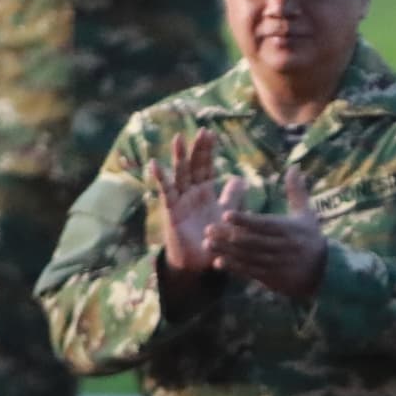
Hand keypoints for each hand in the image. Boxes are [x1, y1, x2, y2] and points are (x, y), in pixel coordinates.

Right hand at [146, 130, 225, 275]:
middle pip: (193, 166)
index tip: (211, 133)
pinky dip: (160, 177)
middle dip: (197, 149)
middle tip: (202, 131)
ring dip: (179, 157)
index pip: (206, 166)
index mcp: (204, 192)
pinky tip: (155, 163)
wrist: (198, 264)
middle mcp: (191, 193)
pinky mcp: (171, 211)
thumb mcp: (225, 215)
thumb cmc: (211, 240)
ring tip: (179, 139)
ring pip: (179, 174)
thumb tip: (240, 179)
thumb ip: (231, 197)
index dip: (207, 151)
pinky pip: (166, 192)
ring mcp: (180, 200)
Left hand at [211, 172, 329, 297]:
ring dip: (227, 252)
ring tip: (207, 244)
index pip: (264, 224)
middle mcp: (283, 247)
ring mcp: (277, 264)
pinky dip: (234, 268)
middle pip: (252, 241)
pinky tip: (218, 263)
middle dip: (228, 236)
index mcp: (289, 230)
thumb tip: (294, 167)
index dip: (245, 220)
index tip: (226, 214)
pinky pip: (251, 273)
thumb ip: (297, 191)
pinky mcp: (272, 278)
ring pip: (248, 257)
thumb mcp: (307, 215)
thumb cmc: (310, 238)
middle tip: (207, 229)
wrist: (323, 273)